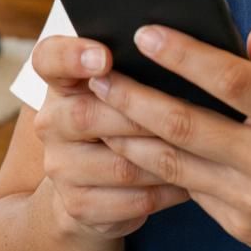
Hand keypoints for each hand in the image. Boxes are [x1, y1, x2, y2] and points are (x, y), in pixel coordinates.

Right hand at [30, 34, 190, 239]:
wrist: (92, 186)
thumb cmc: (123, 120)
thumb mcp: (124, 87)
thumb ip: (140, 66)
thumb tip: (194, 46)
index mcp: (62, 83)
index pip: (49, 58)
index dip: (72, 56)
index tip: (103, 57)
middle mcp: (51, 122)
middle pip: (86, 114)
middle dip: (139, 114)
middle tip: (185, 109)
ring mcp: (60, 167)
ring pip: (118, 164)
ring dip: (164, 158)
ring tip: (202, 150)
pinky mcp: (78, 205)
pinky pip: (131, 200)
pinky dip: (166, 191)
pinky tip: (193, 182)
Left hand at [91, 24, 250, 250]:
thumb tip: (250, 35)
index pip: (232, 80)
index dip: (185, 55)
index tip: (148, 33)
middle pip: (184, 124)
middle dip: (132, 95)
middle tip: (97, 72)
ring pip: (173, 163)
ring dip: (128, 133)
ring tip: (97, 107)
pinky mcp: (241, 227)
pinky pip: (189, 191)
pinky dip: (156, 166)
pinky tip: (131, 144)